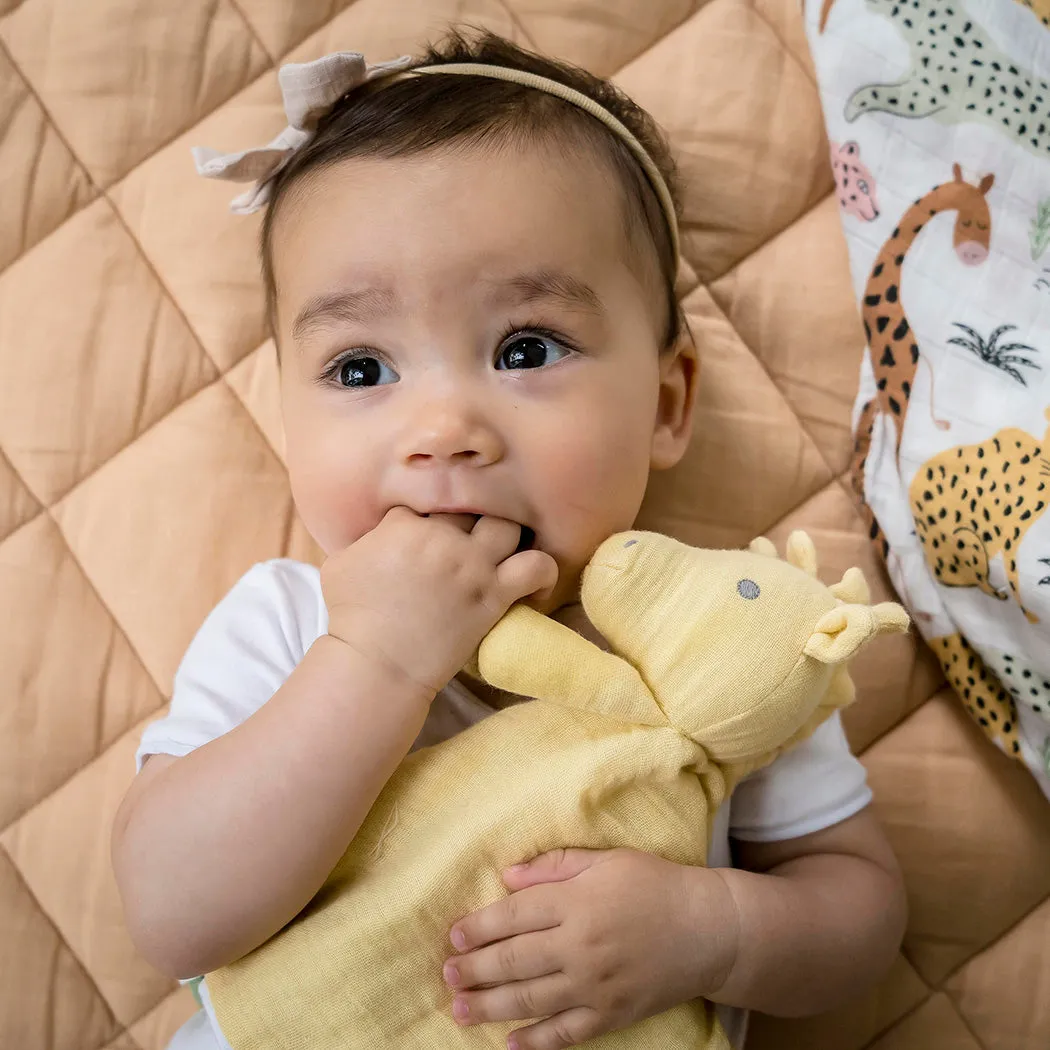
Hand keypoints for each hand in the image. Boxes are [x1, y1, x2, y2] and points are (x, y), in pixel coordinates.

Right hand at [321, 508, 557, 694]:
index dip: (430, 513)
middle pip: (471, 503)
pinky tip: (535, 582)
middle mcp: (441, 537)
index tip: (431, 530)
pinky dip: (543, 570)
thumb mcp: (341, 564)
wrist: (377, 664)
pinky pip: (536, 567)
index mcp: (403, 525)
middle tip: (473, 533)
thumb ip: (366, 538)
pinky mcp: (493, 595)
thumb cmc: (351, 618)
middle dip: (472, 514)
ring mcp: (471, 565)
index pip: (426, 498)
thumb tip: (381, 533)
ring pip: (507, 525)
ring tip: (506, 547)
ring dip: (509, 533)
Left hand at [442, 848, 739, 1049]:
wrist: (709, 929)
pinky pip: (565, 1033)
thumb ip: (554, 866)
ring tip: (459, 1008)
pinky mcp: (611, 1015)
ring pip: (530, 999)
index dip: (480, 927)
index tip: (454, 935)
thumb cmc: (655, 884)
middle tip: (447, 974)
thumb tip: (507, 876)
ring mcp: (595, 985)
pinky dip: (534, 1042)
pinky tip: (508, 1043)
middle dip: (475, 969)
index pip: (515, 916)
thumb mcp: (606, 860)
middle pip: (515, 960)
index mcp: (578, 901)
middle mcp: (581, 945)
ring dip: (489, 1006)